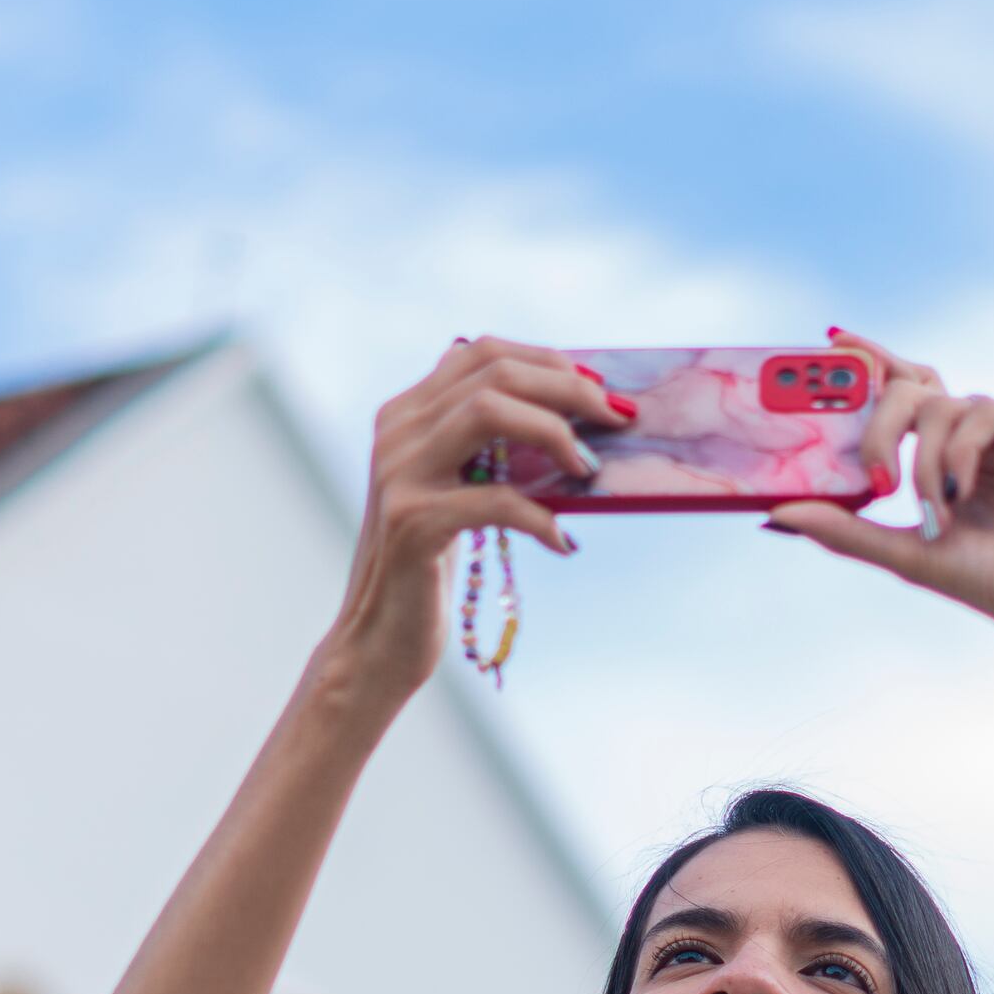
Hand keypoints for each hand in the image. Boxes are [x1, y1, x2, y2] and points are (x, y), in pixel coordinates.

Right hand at [324, 337, 627, 694]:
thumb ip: (484, 449)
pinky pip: (496, 500)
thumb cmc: (430, 566)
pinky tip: (563, 542)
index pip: (482, 353)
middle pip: (494, 373)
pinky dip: (541, 518)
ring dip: (555, 433)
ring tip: (589, 468)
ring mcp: (399, 474)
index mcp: (406, 414)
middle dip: (567, 388)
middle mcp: (397, 432)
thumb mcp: (453, 492)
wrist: (377, 640)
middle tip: (616, 418)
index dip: (548, 361)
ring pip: (489, 412)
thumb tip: (573, 418)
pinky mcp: (412, 524)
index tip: (599, 389)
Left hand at [765, 335, 993, 701]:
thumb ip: (844, 529)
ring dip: (927, 461)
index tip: (833, 341)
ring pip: (943, 405)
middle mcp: (979, 433)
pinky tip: (964, 492)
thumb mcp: (905, 553)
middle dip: (880, 424)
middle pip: (913, 390)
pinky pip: (984, 411)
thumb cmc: (993, 580)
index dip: (869, 364)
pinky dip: (963, 452)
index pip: (900, 394)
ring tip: (937, 512)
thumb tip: (773, 516)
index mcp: (946, 455)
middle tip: (873, 470)